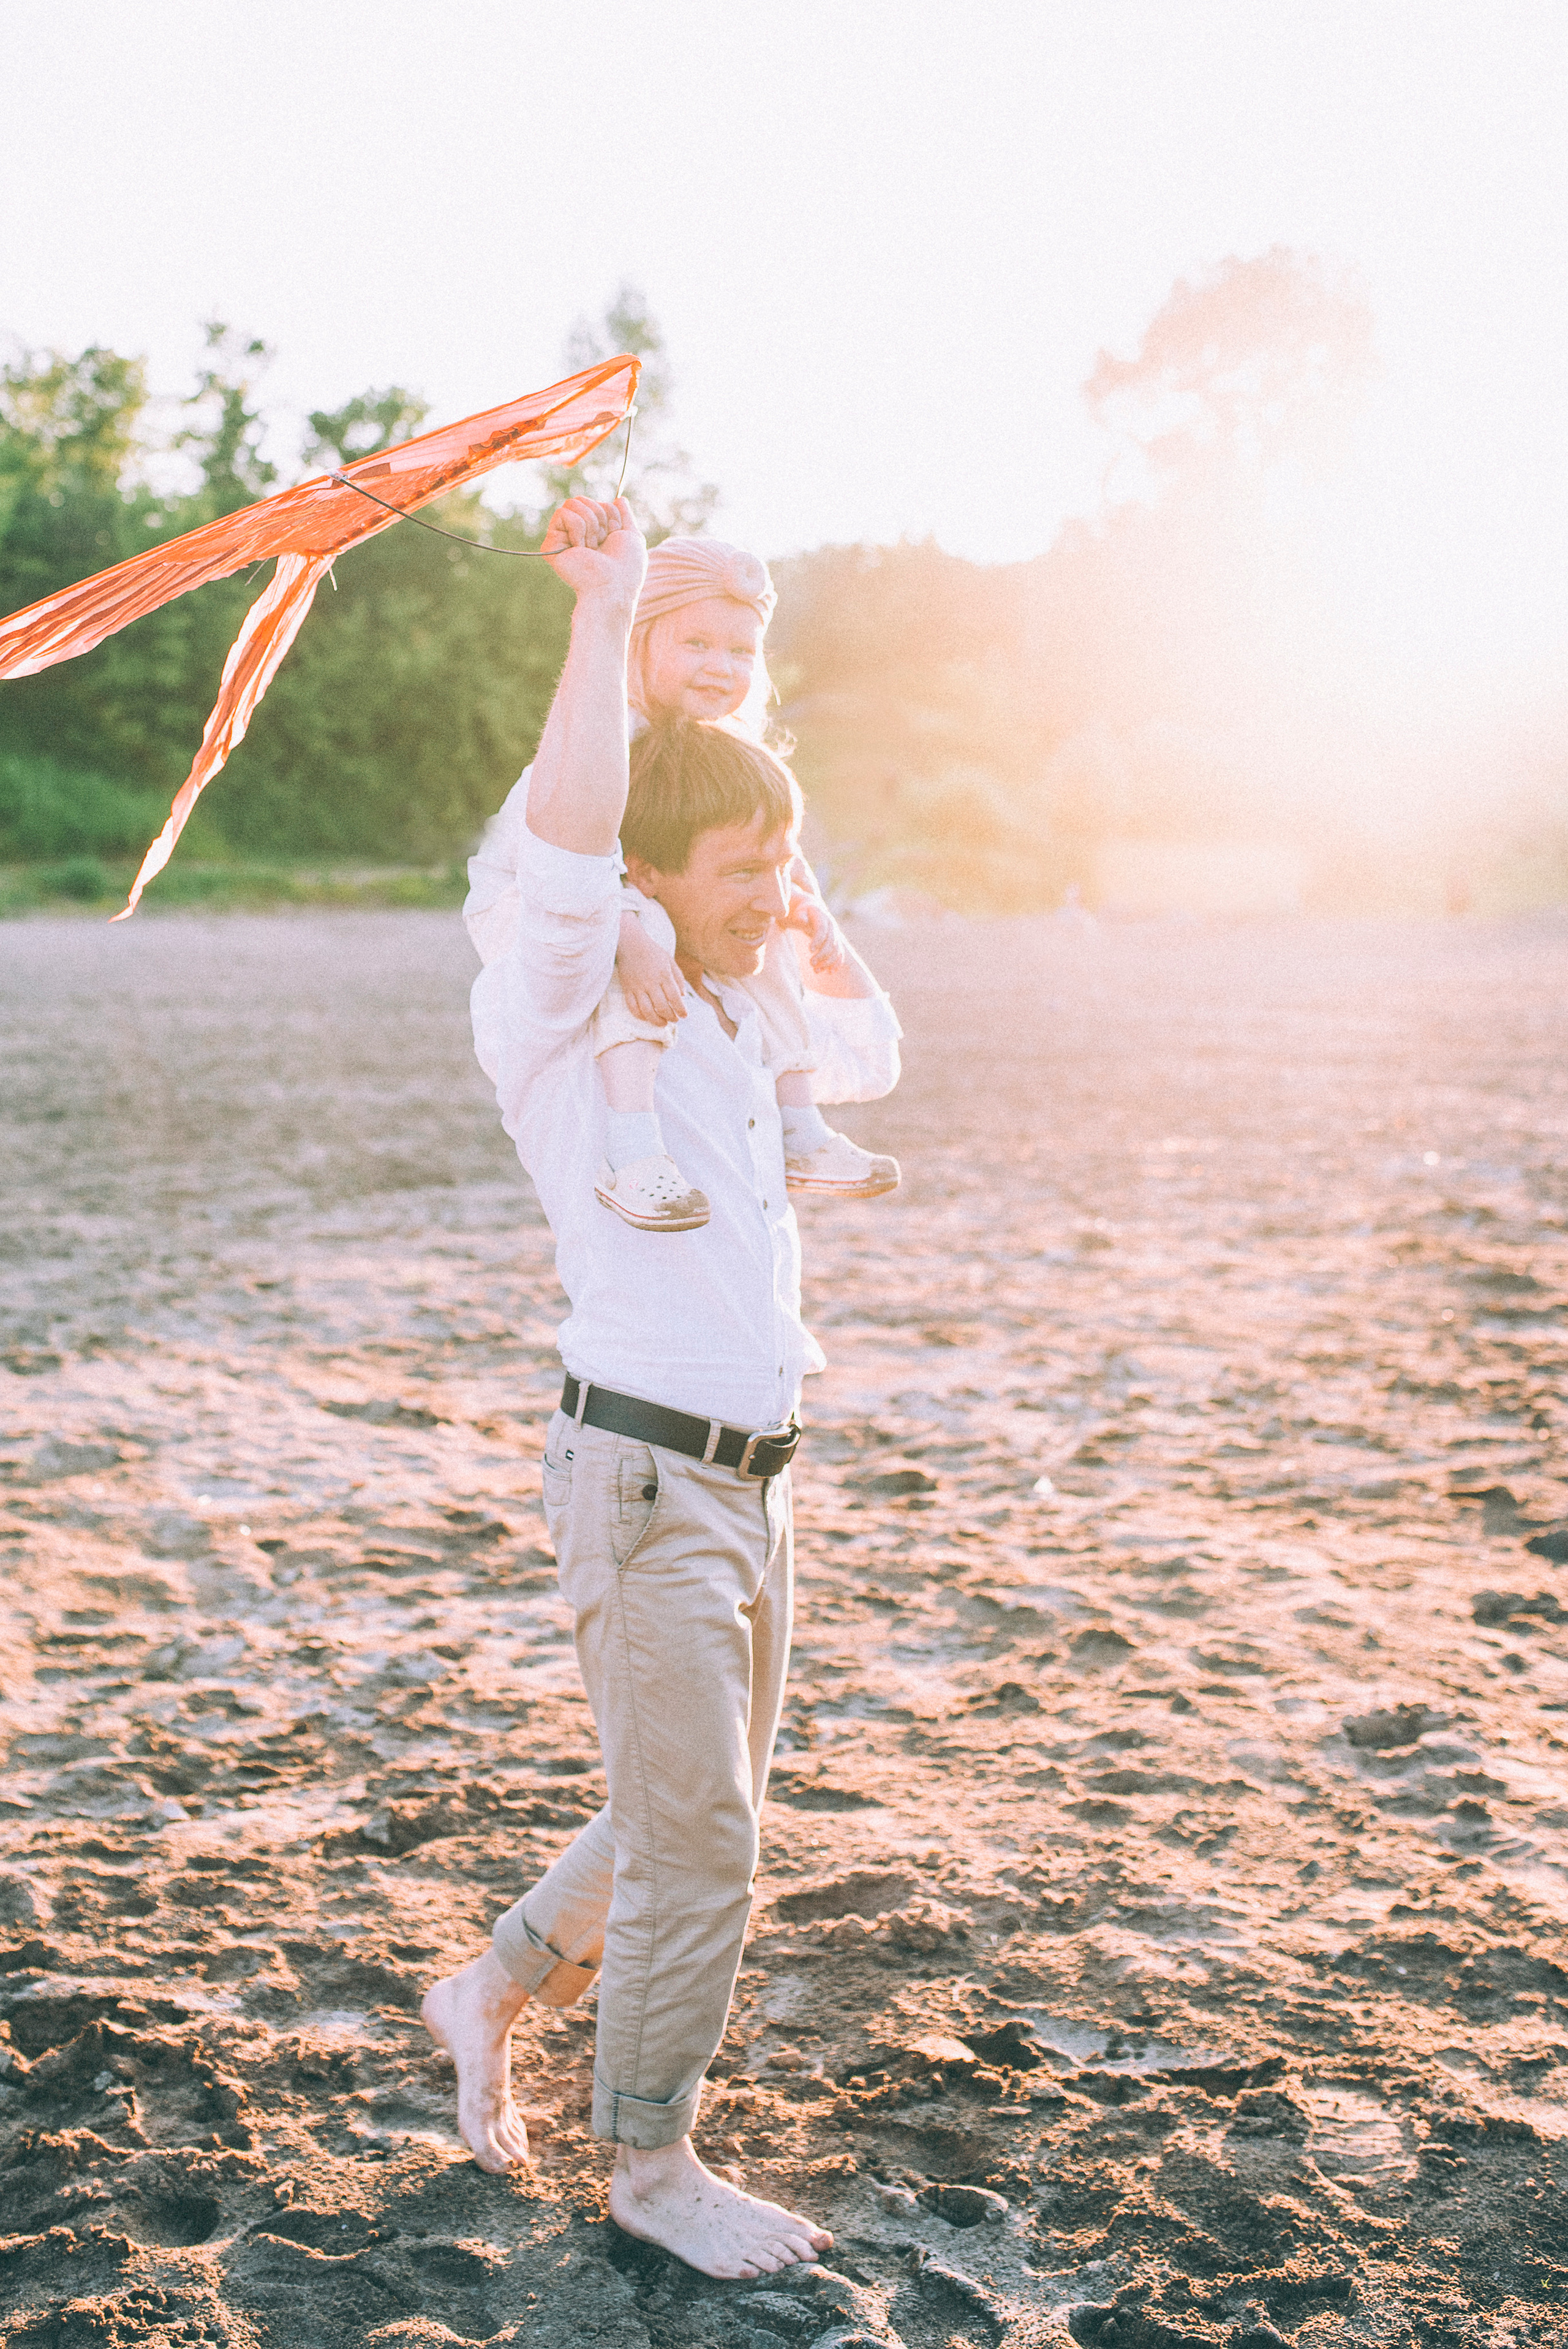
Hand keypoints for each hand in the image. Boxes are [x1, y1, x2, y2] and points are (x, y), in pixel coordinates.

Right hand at [540, 496, 645, 608]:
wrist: (614, 585)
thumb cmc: (626, 567)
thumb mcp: (632, 536)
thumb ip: (625, 516)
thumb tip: (620, 498)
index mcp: (593, 533)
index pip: (596, 503)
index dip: (609, 514)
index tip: (614, 534)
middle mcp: (575, 535)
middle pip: (581, 499)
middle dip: (598, 516)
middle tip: (601, 542)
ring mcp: (562, 539)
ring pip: (571, 503)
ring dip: (590, 523)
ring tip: (591, 548)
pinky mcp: (551, 545)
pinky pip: (562, 514)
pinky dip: (578, 528)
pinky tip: (580, 549)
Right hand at [617, 909, 686, 1023]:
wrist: (630, 943)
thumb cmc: (652, 952)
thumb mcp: (669, 960)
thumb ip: (678, 977)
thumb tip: (682, 996)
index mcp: (663, 975)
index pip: (674, 997)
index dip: (681, 1010)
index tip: (684, 1015)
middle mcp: (651, 982)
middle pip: (662, 1007)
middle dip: (671, 1017)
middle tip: (675, 1020)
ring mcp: (637, 987)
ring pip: (647, 1011)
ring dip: (656, 1021)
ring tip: (662, 1023)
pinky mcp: (627, 989)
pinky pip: (632, 1007)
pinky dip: (640, 1016)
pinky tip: (647, 1017)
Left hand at [783, 887, 846, 975]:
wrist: (813, 910)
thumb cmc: (803, 912)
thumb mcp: (799, 912)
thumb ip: (800, 916)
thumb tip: (801, 920)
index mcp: (823, 919)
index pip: (822, 930)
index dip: (817, 940)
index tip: (809, 950)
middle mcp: (832, 927)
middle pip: (831, 943)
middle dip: (822, 955)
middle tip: (811, 964)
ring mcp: (836, 935)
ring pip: (836, 951)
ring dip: (827, 962)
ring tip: (816, 970)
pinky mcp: (836, 943)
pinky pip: (840, 954)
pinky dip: (836, 963)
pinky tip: (830, 972)